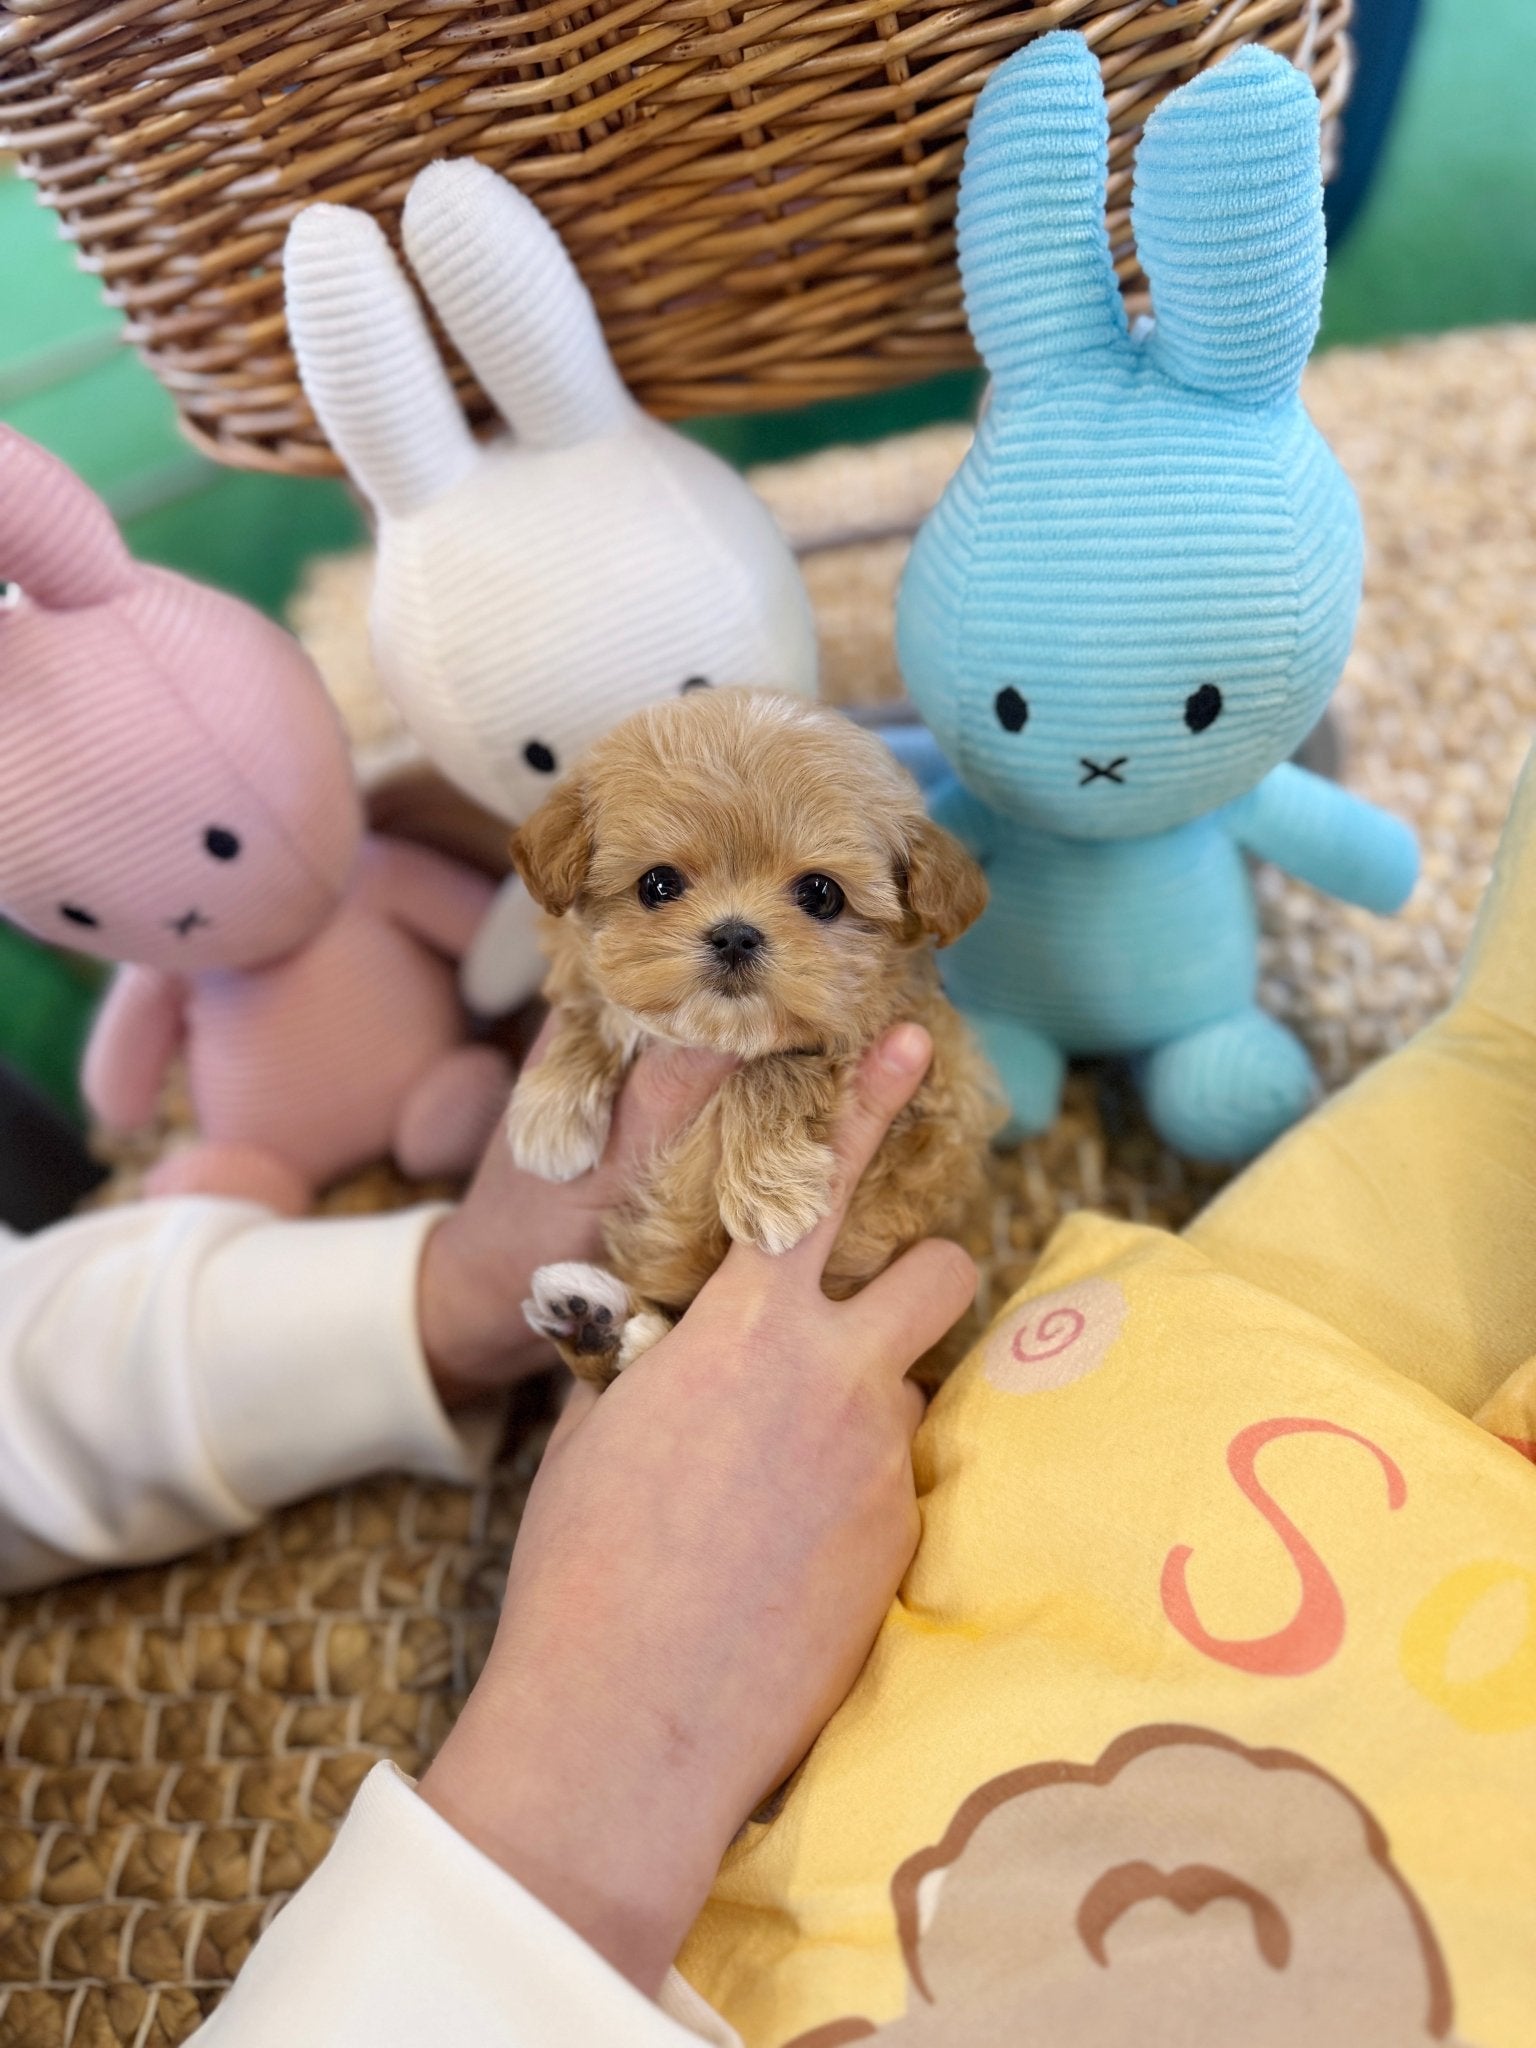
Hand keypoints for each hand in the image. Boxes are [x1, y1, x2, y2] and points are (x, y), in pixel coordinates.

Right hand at [418, 1023, 977, 1991]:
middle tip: (871, 1314)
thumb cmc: (583, 1562)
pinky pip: (897, 1484)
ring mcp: (881, 1463)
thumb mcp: (603, 1426)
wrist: (627, 1721)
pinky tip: (786, 1559)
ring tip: (786, 1478)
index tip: (911, 1039)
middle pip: (938, 1273)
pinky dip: (854, 1497)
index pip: (821, 1184)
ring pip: (909, 1390)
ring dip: (869, 1404)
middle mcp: (836, 1377)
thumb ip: (661, 1354)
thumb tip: (675, 1332)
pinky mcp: (903, 1543)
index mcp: (747, 1328)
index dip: (870, 1102)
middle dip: (920, 1275)